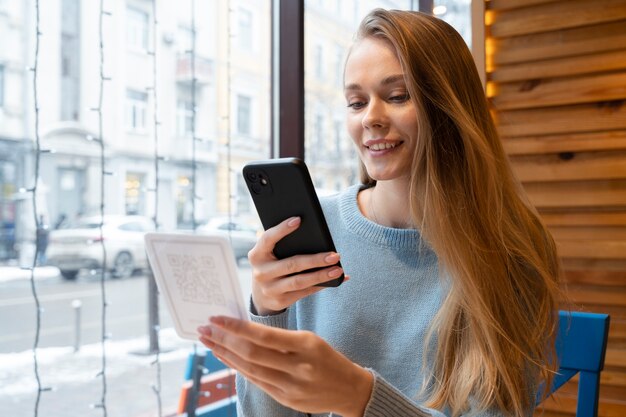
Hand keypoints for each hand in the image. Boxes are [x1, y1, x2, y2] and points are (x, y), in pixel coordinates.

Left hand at [198, 316, 373, 416]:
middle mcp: (298, 367)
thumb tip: (244, 329)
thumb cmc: (327, 358)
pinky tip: (226, 358)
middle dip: (223, 340)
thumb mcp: (311, 340)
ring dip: (225, 354)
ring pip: (249, 369)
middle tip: (205, 328)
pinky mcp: (285, 400)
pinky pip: (256, 382)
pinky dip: (238, 368)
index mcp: (306, 345)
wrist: (349, 389)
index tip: (216, 318)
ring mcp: (291, 387)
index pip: (263, 335)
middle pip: (251, 353)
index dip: (236, 327)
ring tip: (209, 342)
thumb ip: (280, 337)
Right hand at [248, 216, 346, 315]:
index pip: (268, 239)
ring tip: (338, 269)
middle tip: (334, 255)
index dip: (282, 229)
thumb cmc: (271, 265)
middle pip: (291, 264)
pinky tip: (335, 279)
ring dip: (321, 275)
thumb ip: (282, 244)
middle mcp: (261, 273)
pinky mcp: (280, 301)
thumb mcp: (269, 254)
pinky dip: (321, 285)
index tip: (298, 220)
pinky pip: (304, 292)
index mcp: (256, 255)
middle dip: (315, 260)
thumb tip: (315, 236)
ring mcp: (270, 289)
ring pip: (299, 281)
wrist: (260, 295)